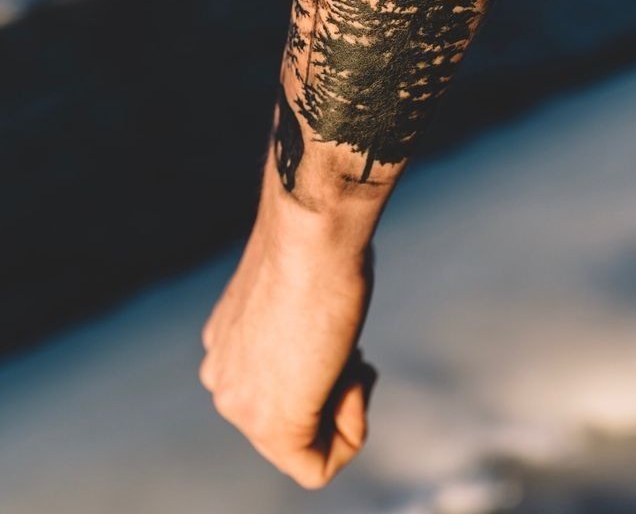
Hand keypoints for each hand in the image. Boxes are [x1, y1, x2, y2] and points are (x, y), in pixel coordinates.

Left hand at [199, 187, 377, 488]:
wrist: (312, 231)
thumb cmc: (319, 243)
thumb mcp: (303, 286)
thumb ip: (299, 324)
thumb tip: (322, 335)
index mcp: (225, 342)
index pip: (279, 384)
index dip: (325, 366)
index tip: (337, 327)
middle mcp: (221, 377)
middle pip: (293, 416)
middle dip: (333, 387)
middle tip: (344, 339)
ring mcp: (239, 403)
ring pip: (305, 444)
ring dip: (343, 404)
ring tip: (344, 348)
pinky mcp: (270, 424)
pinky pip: (316, 466)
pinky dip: (350, 432)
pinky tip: (350, 375)